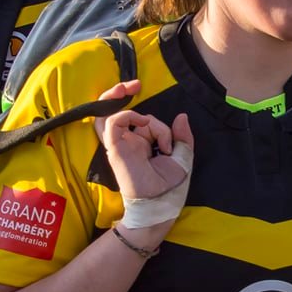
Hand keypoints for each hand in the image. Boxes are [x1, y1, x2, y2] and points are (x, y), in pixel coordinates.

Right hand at [94, 81, 193, 240]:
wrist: (160, 206)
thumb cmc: (170, 189)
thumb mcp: (182, 158)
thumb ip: (182, 138)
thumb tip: (182, 116)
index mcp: (142, 145)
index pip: (140, 121)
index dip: (150, 118)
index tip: (157, 121)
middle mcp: (128, 143)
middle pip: (115, 113)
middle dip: (119, 93)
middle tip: (133, 84)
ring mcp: (120, 145)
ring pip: (110, 115)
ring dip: (117, 100)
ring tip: (127, 88)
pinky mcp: (115, 149)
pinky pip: (111, 124)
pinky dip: (126, 116)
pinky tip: (143, 124)